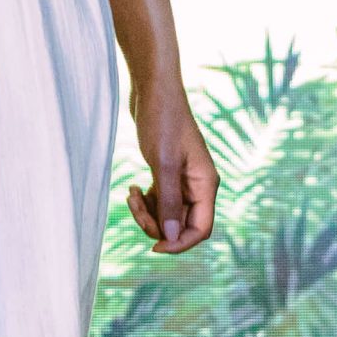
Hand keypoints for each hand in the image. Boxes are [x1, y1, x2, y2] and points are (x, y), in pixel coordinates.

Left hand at [125, 75, 217, 253]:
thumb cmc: (162, 121)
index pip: (200, 230)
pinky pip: (158, 201)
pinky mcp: (168, 174)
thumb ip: (169, 201)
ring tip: (130, 194)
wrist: (153, 90)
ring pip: (166, 215)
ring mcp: (183, 180)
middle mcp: (198, 185)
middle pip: (180, 225)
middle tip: (134, 206)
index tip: (154, 247)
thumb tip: (171, 237)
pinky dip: (144, 201)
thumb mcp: (164, 163)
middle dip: (156, 224)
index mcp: (206, 184)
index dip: (179, 244)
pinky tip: (131, 188)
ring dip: (146, 213)